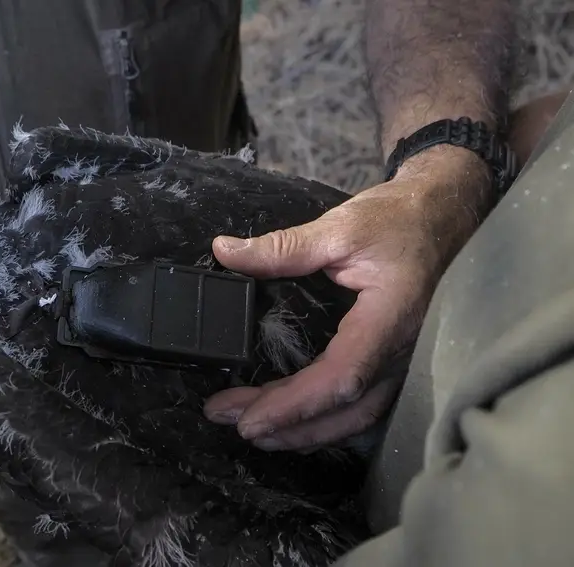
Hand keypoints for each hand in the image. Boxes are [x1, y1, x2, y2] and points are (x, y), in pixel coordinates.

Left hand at [204, 147, 494, 450]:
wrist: (449, 212)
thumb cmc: (401, 218)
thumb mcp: (340, 227)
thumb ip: (282, 248)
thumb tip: (225, 252)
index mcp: (389, 319)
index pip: (340, 378)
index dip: (293, 405)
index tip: (248, 419)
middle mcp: (403, 351)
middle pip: (346, 411)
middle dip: (288, 428)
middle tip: (231, 423)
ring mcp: (406, 360)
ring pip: (359, 417)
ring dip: (307, 432)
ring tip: (258, 433)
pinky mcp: (400, 360)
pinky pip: (366, 404)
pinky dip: (329, 420)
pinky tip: (298, 423)